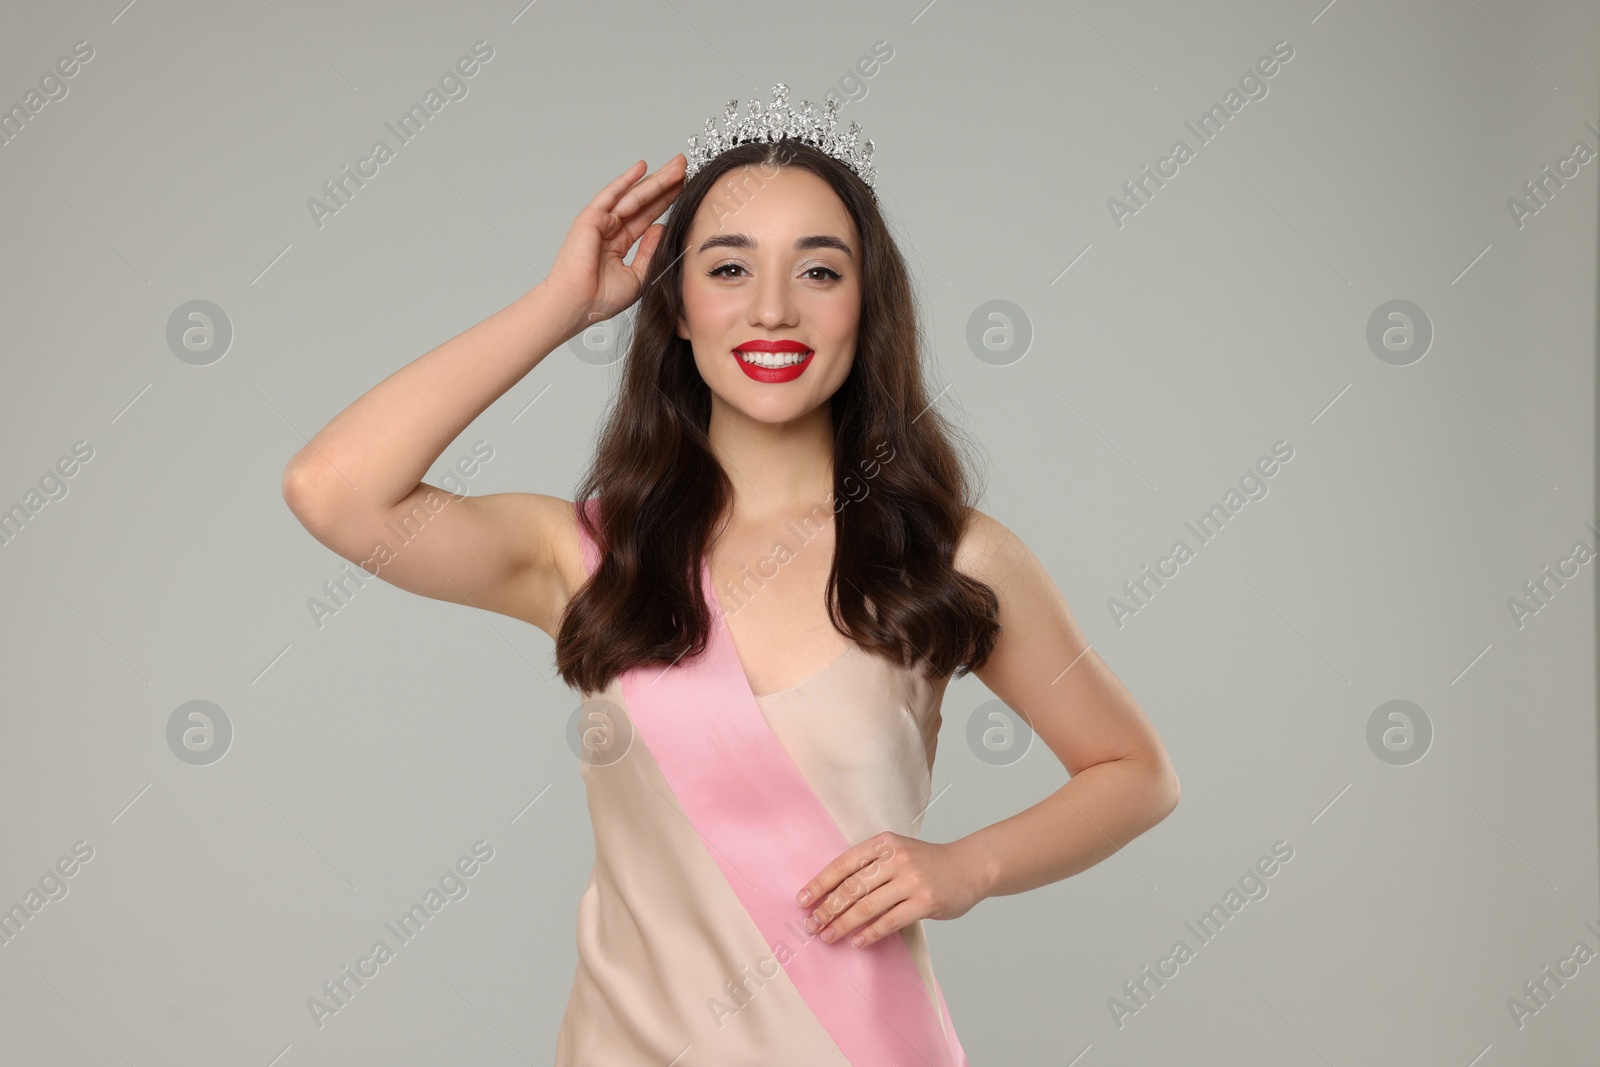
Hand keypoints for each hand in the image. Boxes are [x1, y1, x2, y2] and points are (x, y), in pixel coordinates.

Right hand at [540, 155, 686, 333]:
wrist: (578, 305)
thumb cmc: (600, 299)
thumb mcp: (638, 276)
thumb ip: (650, 251)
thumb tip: (661, 228)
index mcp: (619, 244)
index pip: (647, 217)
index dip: (666, 202)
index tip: (685, 188)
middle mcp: (610, 229)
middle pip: (643, 202)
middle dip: (664, 184)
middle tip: (684, 166)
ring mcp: (600, 222)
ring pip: (633, 196)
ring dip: (655, 179)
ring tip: (677, 165)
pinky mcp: (591, 218)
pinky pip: (612, 195)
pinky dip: (626, 180)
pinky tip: (643, 166)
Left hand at [795, 832, 988, 949]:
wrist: (969, 866)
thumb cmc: (926, 863)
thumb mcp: (897, 852)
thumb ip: (870, 865)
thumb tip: (831, 893)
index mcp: (884, 843)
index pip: (843, 864)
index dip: (820, 883)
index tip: (803, 900)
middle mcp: (896, 858)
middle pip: (851, 887)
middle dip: (827, 908)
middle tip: (811, 924)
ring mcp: (912, 880)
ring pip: (867, 906)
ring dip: (843, 924)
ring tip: (828, 936)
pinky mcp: (925, 902)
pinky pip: (889, 921)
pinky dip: (870, 933)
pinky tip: (857, 941)